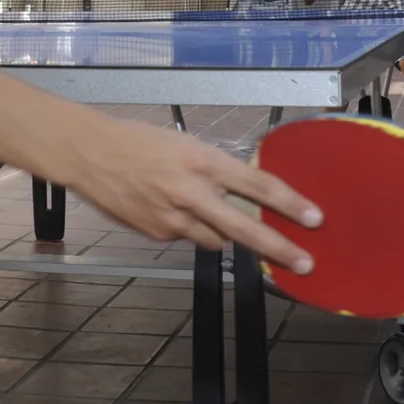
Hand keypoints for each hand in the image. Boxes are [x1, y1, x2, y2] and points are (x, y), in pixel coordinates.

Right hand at [61, 118, 319, 271]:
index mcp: (202, 160)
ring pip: (217, 239)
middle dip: (279, 247)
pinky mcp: (157, 234)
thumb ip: (215, 167)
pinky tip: (172, 210)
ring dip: (225, 233)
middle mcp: (191, 191)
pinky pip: (188, 238)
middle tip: (304, 262)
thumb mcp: (184, 143)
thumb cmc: (137, 141)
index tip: (313, 218)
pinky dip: (191, 229)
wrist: (89, 155)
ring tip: (208, 213)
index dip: (289, 203)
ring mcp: (173, 218)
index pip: (256, 185)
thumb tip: (246, 188)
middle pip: (245, 228)